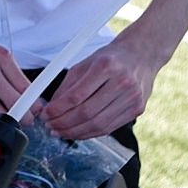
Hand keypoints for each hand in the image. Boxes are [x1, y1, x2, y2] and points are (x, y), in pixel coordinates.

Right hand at [0, 27, 30, 129]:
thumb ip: (7, 70)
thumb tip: (24, 92)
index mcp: (0, 58)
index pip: (26, 87)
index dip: (34, 104)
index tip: (35, 110)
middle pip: (15, 103)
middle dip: (24, 117)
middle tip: (26, 122)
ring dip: (6, 124)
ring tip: (8, 125)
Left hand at [41, 33, 161, 140]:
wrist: (142, 54)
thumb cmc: (110, 58)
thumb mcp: (84, 64)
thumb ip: (67, 86)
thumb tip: (50, 108)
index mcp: (106, 66)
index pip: (76, 96)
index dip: (57, 109)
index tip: (45, 115)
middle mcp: (122, 82)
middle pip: (87, 113)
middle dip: (63, 123)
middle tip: (49, 126)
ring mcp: (132, 97)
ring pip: (98, 124)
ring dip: (75, 132)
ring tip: (60, 132)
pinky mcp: (137, 109)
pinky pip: (109, 128)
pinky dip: (90, 133)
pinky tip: (77, 132)